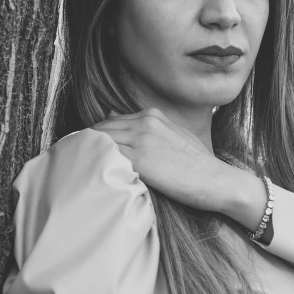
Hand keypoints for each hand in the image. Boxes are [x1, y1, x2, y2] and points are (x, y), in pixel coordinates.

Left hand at [91, 108, 230, 211]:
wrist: (216, 180)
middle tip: (78, 160)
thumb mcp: (173, 135)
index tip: (90, 150)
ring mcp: (142, 140)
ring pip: (101, 141)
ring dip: (88, 153)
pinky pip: (108, 157)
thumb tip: (110, 113)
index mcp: (153, 115)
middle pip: (102, 129)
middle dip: (87, 143)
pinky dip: (97, 163)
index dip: (98, 136)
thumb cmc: (198, 164)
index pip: (111, 122)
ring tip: (80, 169)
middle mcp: (145, 123)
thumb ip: (145, 126)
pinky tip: (92, 174)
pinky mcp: (140, 160)